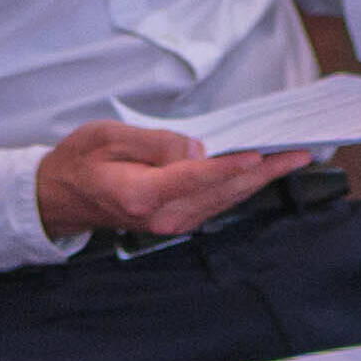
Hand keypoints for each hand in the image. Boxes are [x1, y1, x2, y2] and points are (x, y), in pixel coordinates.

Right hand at [37, 119, 310, 237]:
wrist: (60, 196)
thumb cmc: (80, 161)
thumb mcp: (107, 137)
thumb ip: (154, 144)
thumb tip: (198, 149)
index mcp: (141, 194)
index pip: (195, 178)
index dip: (230, 166)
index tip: (260, 155)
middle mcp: (162, 216)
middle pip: (222, 192)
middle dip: (263, 171)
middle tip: (300, 150)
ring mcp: (171, 224)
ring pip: (225, 200)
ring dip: (260, 180)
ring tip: (293, 158)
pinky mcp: (177, 222)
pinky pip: (216, 203)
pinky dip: (241, 186)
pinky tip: (262, 171)